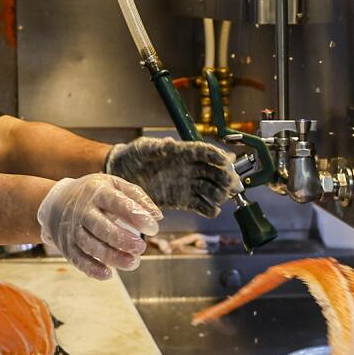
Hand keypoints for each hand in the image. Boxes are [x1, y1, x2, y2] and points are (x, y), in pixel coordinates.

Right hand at [36, 174, 161, 279]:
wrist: (56, 202)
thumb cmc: (95, 194)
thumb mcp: (115, 185)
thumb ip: (137, 198)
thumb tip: (157, 216)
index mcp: (97, 191)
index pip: (116, 203)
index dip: (135, 216)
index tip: (153, 228)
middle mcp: (82, 210)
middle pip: (101, 227)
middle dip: (122, 240)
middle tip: (141, 248)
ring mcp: (72, 228)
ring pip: (90, 246)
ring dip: (112, 257)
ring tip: (133, 263)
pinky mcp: (67, 245)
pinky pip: (78, 259)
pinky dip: (92, 269)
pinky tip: (108, 274)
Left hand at [102, 137, 242, 215]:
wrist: (122, 175)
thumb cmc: (132, 156)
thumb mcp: (142, 148)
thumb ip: (155, 147)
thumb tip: (169, 144)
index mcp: (182, 152)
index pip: (204, 152)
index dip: (216, 156)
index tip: (227, 161)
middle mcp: (189, 168)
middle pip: (213, 171)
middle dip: (225, 177)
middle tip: (231, 184)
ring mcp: (187, 185)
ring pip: (211, 189)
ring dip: (219, 193)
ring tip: (222, 197)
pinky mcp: (183, 200)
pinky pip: (201, 205)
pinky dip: (209, 209)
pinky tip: (213, 210)